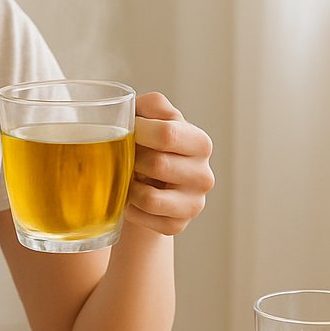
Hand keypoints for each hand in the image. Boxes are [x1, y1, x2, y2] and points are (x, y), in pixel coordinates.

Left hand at [124, 92, 214, 235]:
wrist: (150, 183)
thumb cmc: (149, 143)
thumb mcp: (152, 117)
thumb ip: (151, 105)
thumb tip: (138, 112)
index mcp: (200, 143)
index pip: (167, 134)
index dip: (138, 130)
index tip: (128, 130)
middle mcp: (204, 175)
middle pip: (156, 164)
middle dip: (131, 158)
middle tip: (125, 155)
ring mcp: (194, 204)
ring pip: (148, 197)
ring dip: (128, 185)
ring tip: (127, 176)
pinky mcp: (178, 225)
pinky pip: (142, 217)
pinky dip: (129, 207)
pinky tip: (130, 197)